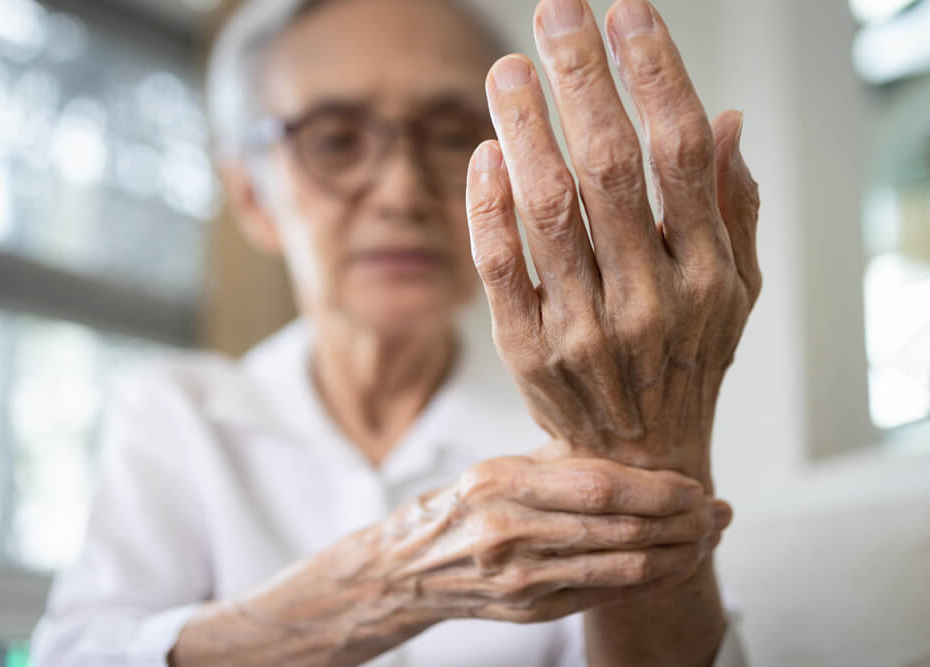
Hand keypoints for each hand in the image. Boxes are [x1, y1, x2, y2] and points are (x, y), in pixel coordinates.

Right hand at [377, 448, 730, 623]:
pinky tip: (676, 563)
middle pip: (621, 528)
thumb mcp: (504, 467)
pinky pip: (609, 594)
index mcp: (500, 482)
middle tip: (718, 511)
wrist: (416, 566)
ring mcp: (520, 578)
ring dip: (680, 553)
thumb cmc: (467, 506)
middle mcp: (508, 531)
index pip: (600, 485)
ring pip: (625, 567)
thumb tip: (646, 453)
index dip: (658, 488)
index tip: (694, 484)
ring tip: (709, 537)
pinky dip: (653, 579)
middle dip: (684, 521)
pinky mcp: (532, 611)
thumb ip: (565, 459)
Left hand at [465, 0, 760, 488]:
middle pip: (611, 166)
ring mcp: (586, 329)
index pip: (681, 153)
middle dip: (583, 79)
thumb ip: (733, 208)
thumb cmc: (686, 364)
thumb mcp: (735, 294)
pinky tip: (484, 154)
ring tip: (508, 70)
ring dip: (526, 129)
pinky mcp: (529, 352)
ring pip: (550, 210)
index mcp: (708, 274)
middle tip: (557, 12)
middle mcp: (650, 298)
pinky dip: (489, 210)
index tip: (628, 13)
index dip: (655, 74)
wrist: (637, 463)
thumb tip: (727, 119)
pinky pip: (502, 270)